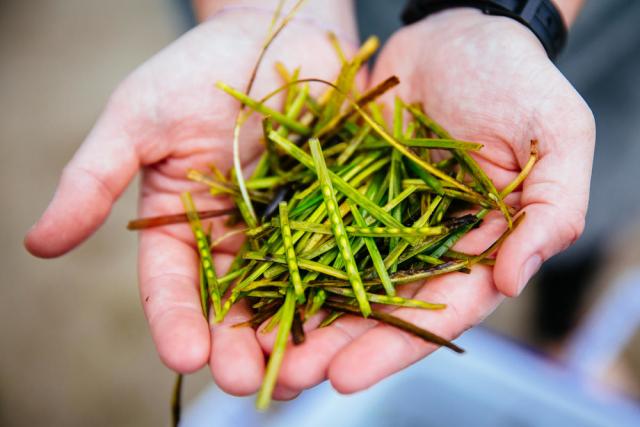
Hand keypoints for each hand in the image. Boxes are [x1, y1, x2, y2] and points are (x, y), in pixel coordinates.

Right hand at [24, 2, 357, 398]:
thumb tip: (37, 244)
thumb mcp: (136, 119)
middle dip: (235, 345)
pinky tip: (346, 323)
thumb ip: (93, 180)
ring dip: (290, 335)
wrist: (277, 31)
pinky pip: (337, 257)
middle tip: (247, 381)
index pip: (171, 285)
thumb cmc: (199, 67)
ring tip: (297, 372)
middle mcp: (232, 235)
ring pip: (284, 293)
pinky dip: (339, 292)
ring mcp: (285, 227)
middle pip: (230, 303)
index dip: (174, 321)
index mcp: (179, 221)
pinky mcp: (332, 211)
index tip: (183, 355)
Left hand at [255, 8, 593, 395]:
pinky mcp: (346, 189)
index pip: (440, 309)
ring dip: (300, 313)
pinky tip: (250, 283)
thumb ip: (551, 209)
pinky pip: (313, 226)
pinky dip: (284, 256)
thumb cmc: (515, 77)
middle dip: (334, 345)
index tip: (345, 377)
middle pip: (380, 306)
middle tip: (285, 376)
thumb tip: (512, 280)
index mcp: (479, 244)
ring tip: (255, 347)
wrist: (455, 29)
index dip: (395, 345)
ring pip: (339, 276)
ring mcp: (382, 219)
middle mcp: (427, 243)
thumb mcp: (556, 134)